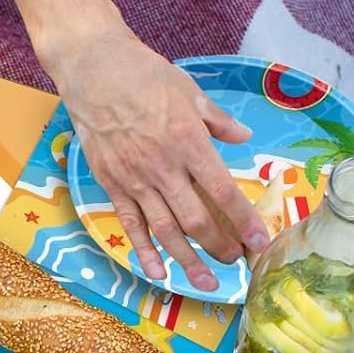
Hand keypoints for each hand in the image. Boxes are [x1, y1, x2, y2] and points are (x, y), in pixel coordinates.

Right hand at [50, 33, 269, 290]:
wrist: (93, 71)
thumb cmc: (144, 75)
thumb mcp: (190, 91)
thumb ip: (218, 121)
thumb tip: (244, 139)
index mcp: (189, 141)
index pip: (223, 191)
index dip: (244, 220)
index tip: (260, 240)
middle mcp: (163, 167)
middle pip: (196, 220)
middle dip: (220, 246)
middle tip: (236, 262)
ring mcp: (135, 179)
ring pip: (165, 231)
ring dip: (187, 261)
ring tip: (206, 282)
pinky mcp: (112, 184)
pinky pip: (130, 225)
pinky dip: (144, 251)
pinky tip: (158, 271)